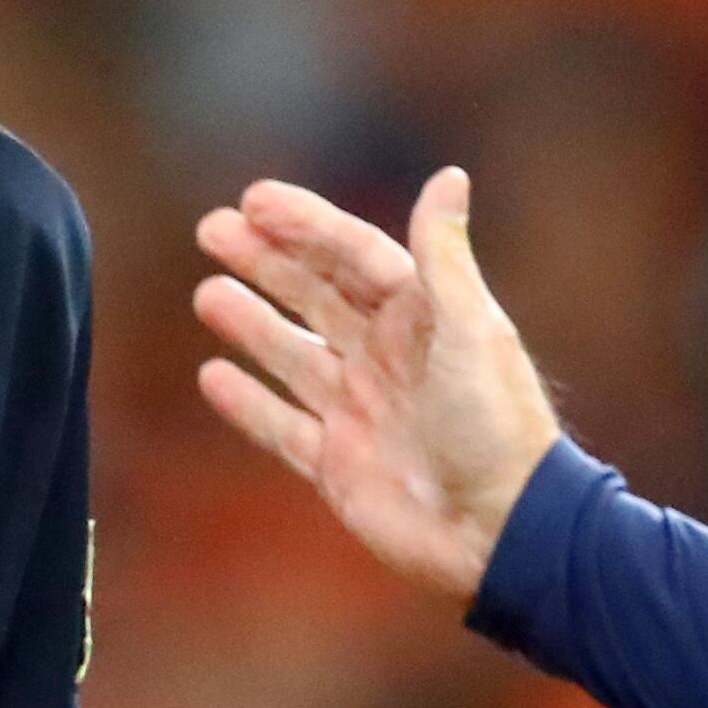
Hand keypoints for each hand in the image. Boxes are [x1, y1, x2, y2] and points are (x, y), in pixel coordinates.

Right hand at [192, 167, 566, 604]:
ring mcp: (358, 412)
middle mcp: (386, 359)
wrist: (500, 532)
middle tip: (211, 229)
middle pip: (315, 296)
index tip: (253, 200)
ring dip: (251, 324)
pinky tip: (213, 375)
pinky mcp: (338, 467)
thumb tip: (448, 175)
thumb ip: (444, 257)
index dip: (306, 225)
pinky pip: (282, 428)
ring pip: (292, 356)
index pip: (353, 256)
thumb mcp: (471, 330)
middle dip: (265, 262)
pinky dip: (248, 403)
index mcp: (421, 319)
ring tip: (207, 294)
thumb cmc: (497, 427)